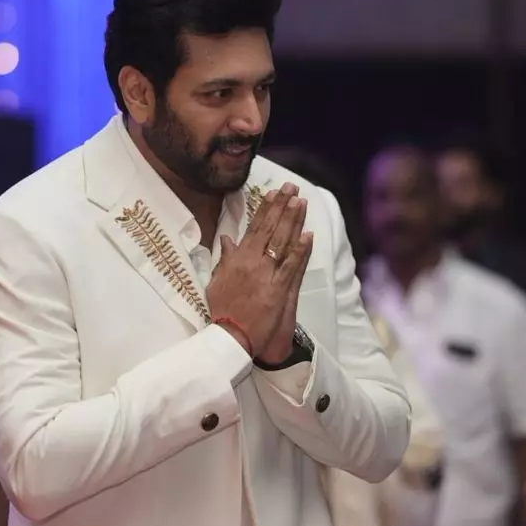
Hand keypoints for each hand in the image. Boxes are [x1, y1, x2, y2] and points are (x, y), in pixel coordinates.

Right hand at [208, 184, 311, 359]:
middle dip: (282, 207)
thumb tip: (226, 239)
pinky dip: (301, 251)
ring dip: (293, 222)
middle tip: (292, 189)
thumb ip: (225, 259)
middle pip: (271, 230)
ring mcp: (267, 275)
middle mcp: (253, 263)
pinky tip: (308, 235)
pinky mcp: (279, 290)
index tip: (273, 193)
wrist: (231, 336)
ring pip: (283, 244)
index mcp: (238, 259)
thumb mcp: (217, 281)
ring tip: (301, 203)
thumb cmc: (223, 310)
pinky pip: (292, 266)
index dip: (265, 209)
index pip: (255, 228)